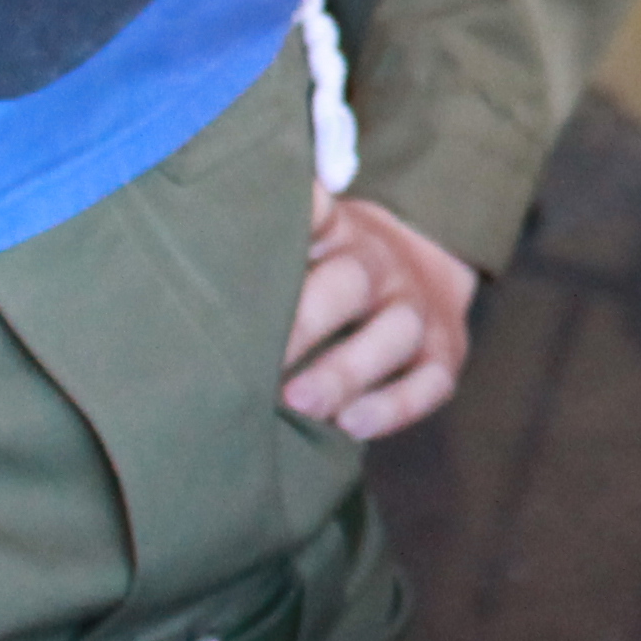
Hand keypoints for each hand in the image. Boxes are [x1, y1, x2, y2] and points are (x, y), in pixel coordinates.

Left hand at [282, 194, 479, 440]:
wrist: (426, 269)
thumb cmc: (331, 270)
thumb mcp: (307, 243)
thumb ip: (266, 242)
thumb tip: (195, 225)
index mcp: (339, 233)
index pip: (320, 213)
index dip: (302, 215)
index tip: (279, 224)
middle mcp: (381, 266)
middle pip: (352, 282)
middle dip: (308, 321)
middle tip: (262, 361)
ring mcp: (417, 310)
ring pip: (395, 333)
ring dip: (347, 370)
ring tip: (301, 405)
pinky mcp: (444, 355)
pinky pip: (430, 382)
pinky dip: (395, 407)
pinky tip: (353, 427)